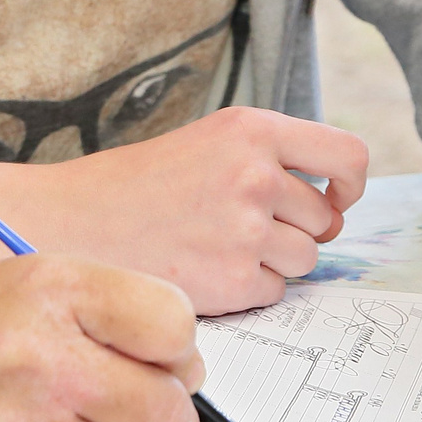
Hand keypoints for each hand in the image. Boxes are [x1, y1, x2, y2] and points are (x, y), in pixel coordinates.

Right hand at [0, 107, 370, 314]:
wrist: (72, 222)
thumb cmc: (135, 186)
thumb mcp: (206, 143)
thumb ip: (265, 159)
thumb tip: (330, 200)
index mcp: (252, 129)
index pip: (348, 155)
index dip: (349, 184)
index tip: (335, 197)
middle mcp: (257, 174)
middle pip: (324, 218)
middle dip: (297, 230)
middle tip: (244, 231)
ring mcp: (247, 229)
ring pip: (304, 259)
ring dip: (273, 262)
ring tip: (218, 249)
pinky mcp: (234, 279)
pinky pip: (273, 292)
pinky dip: (247, 290)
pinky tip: (204, 272)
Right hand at [0, 255, 203, 421]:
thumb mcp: (32, 284)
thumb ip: (113, 314)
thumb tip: (190, 373)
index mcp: (55, 289)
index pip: (174, 325)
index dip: (177, 348)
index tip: (158, 356)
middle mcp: (41, 354)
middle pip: (168, 408)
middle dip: (169, 416)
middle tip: (142, 409)